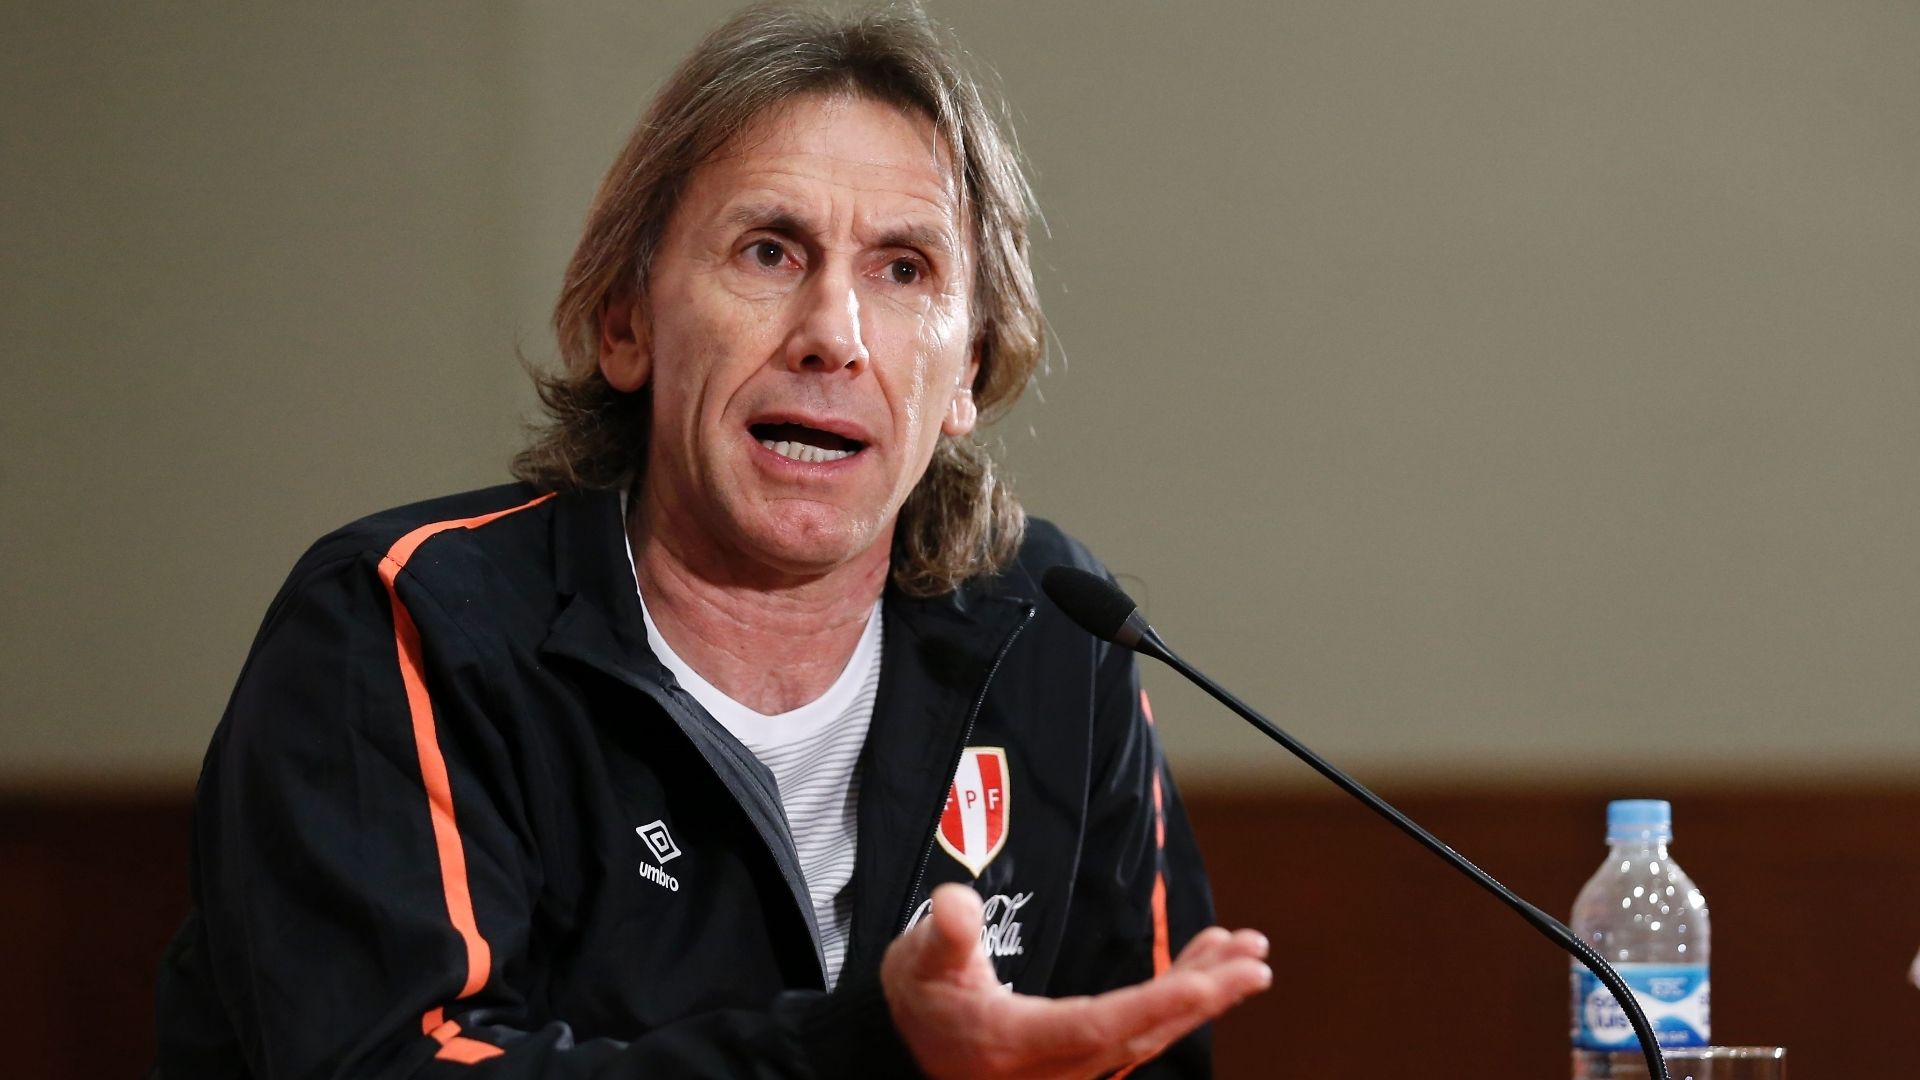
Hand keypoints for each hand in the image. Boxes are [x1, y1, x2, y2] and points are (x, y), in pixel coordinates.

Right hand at [881, 883, 1270, 1079]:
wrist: (913, 1043)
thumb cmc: (921, 997)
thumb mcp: (919, 960)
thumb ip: (944, 934)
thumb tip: (958, 904)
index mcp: (1020, 1042)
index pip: (1103, 1024)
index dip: (1160, 1004)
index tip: (1212, 982)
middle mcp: (1058, 1064)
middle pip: (1143, 1031)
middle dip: (1205, 995)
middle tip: (1254, 960)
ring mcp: (1075, 1064)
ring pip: (1151, 1030)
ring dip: (1203, 991)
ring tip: (1247, 953)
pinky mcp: (1085, 1054)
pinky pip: (1143, 1027)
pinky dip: (1180, 996)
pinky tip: (1207, 968)